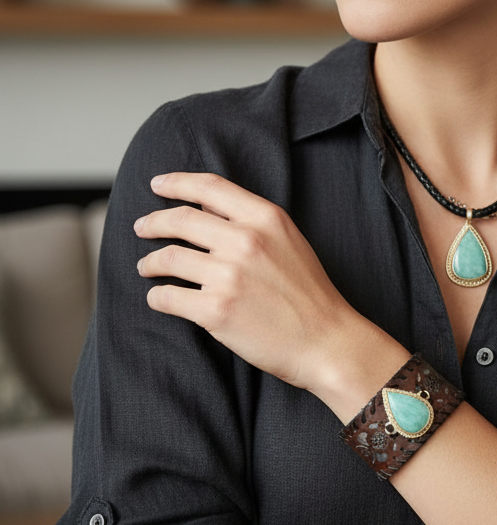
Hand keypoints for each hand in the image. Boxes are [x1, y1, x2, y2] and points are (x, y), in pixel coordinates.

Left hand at [134, 172, 405, 414]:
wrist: (326, 341)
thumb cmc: (310, 294)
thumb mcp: (290, 241)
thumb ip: (254, 222)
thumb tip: (207, 208)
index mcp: (266, 218)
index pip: (210, 187)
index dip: (177, 182)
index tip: (158, 184)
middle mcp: (245, 241)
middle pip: (181, 219)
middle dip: (153, 222)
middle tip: (142, 227)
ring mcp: (228, 276)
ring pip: (168, 257)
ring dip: (151, 262)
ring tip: (147, 266)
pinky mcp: (215, 310)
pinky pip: (168, 296)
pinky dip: (157, 296)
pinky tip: (159, 297)